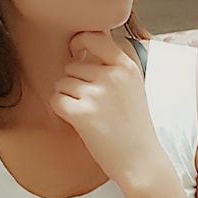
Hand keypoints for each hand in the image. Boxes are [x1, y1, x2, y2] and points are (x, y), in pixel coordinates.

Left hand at [50, 30, 165, 188]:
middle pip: (72, 66)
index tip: (76, 52)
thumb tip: (82, 47)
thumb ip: (114, 66)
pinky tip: (77, 120)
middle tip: (92, 103)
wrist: (140, 160)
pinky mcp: (83, 113)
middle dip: (74, 82)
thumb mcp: (133, 87)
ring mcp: (97, 94)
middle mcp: (112, 76)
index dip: (79, 42)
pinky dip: (61, 110)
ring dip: (68, 97)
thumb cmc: (134, 126)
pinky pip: (56, 100)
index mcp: (127, 67)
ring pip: (62, 83)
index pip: (95, 37)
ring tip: (88, 113)